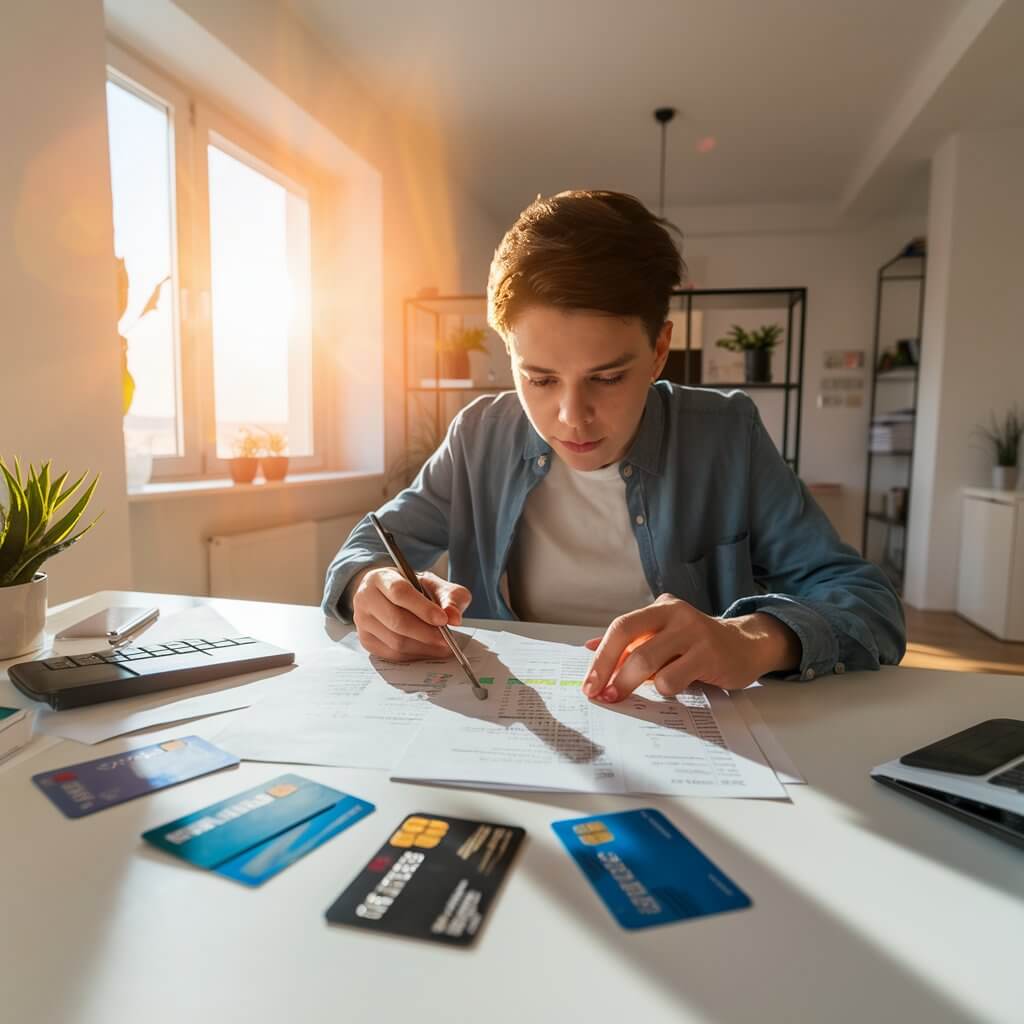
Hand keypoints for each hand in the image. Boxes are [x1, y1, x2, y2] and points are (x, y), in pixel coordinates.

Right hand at [351, 567, 471, 661]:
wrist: (387, 595)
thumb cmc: (412, 589)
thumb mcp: (433, 584)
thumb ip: (450, 597)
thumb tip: (455, 618)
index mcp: (381, 577)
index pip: (400, 593)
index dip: (423, 608)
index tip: (443, 620)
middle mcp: (366, 598)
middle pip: (396, 621)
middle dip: (426, 633)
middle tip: (447, 638)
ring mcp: (362, 622)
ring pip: (395, 641)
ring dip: (423, 647)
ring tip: (442, 645)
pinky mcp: (366, 641)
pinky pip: (392, 654)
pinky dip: (415, 654)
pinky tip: (428, 649)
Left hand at [581, 594, 800, 701]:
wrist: (745, 645)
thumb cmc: (696, 643)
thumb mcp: (663, 634)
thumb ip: (630, 640)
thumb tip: (590, 648)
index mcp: (659, 607)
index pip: (620, 628)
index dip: (602, 657)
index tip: (589, 683)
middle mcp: (675, 614)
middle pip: (630, 643)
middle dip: (610, 673)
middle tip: (602, 696)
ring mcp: (694, 632)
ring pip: (648, 662)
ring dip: (633, 685)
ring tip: (632, 696)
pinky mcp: (709, 655)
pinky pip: (672, 678)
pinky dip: (665, 688)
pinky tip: (674, 686)